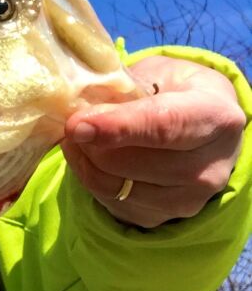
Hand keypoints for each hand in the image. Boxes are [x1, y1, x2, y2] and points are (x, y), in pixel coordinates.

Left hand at [61, 56, 245, 227]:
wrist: (198, 126)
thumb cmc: (173, 90)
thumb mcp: (156, 73)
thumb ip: (123, 90)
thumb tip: (82, 112)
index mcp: (216, 117)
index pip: (164, 126)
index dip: (117, 127)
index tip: (77, 125)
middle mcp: (211, 165)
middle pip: (132, 162)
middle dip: (92, 142)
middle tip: (74, 122)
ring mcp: (190, 198)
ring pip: (115, 185)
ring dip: (85, 159)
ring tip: (80, 135)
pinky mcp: (163, 217)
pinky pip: (109, 200)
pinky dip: (89, 176)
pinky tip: (90, 155)